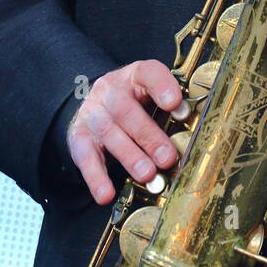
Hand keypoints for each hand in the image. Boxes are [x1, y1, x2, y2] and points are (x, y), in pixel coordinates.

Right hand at [66, 60, 183, 204]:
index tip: (175, 103)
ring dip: (130, 156)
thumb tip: (188, 121)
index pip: (147, 73)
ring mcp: (92, 113)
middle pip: (126, 110)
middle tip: (167, 158)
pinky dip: (96, 177)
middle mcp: (110, 90)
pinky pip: (85, 157)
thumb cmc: (135, 102)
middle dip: (148, 136)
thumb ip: (170, 106)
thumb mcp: (152, 95)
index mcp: (134, 76)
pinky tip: (106, 194)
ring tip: (148, 175)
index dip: (161, 86)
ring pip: (108, 133)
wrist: (96, 103)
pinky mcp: (79, 136)